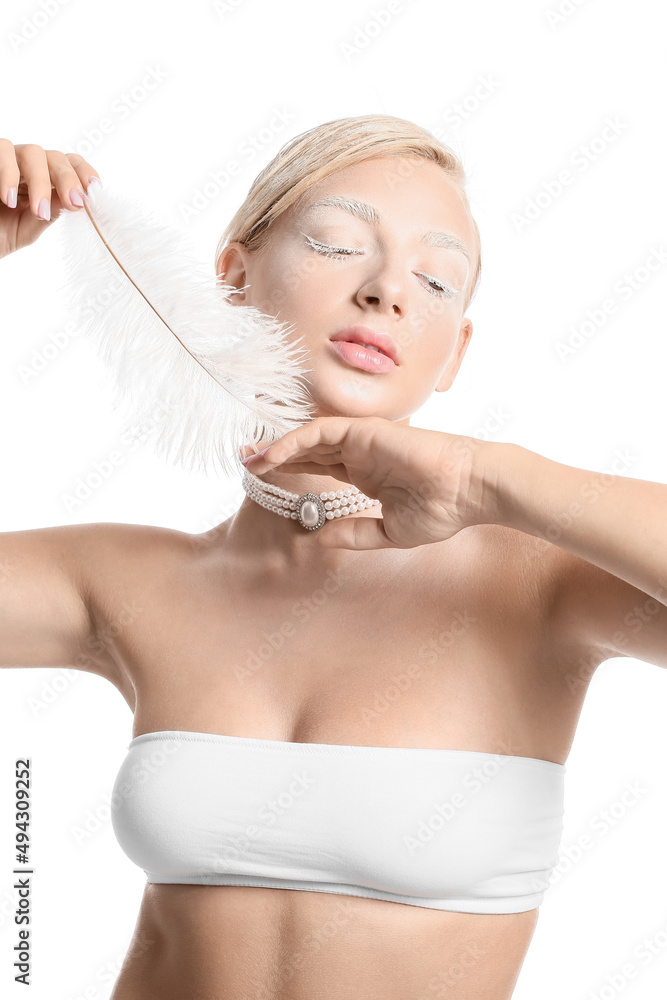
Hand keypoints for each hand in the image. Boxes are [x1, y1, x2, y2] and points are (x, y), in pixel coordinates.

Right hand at [0, 139, 101, 258]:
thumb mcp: (30, 226)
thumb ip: (52, 212)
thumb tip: (79, 199)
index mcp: (45, 180)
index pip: (70, 164)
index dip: (84, 173)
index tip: (94, 190)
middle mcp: (28, 166)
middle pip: (55, 157)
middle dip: (68, 180)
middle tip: (73, 203)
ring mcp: (7, 159)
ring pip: (33, 152)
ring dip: (41, 181)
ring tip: (37, 210)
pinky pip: (2, 150)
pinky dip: (8, 174)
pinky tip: (9, 198)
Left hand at [240, 416, 501, 550]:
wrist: (470, 491)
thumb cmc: (441, 510)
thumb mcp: (388, 532)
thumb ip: (354, 533)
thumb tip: (318, 537)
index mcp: (367, 474)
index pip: (319, 466)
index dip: (290, 469)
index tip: (262, 478)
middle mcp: (361, 453)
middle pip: (308, 449)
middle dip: (275, 455)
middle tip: (244, 462)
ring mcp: (362, 440)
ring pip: (309, 437)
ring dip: (277, 446)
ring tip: (249, 458)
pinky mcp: (365, 430)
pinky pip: (320, 431)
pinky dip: (294, 440)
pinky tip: (273, 454)